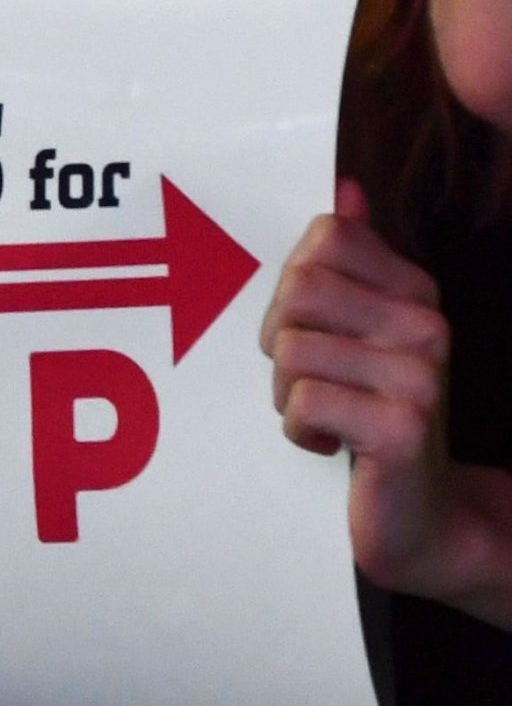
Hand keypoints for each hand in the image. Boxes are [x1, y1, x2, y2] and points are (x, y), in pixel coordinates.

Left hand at [264, 181, 511, 617]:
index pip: (323, 239)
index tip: (313, 331)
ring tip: (322, 417)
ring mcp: (421, 375)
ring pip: (291, 347)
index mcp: (414, 292)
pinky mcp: (403, 426)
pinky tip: (330, 446)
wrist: (424, 518)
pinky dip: (298, 429)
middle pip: (298, 287)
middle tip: (309, 382)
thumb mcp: (356, 334)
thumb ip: (352, 261)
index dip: (291, 289)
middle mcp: (426, 325)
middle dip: (278, 340)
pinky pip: (304, 399)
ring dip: (285, 392)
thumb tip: (346, 188)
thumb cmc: (371, 418)